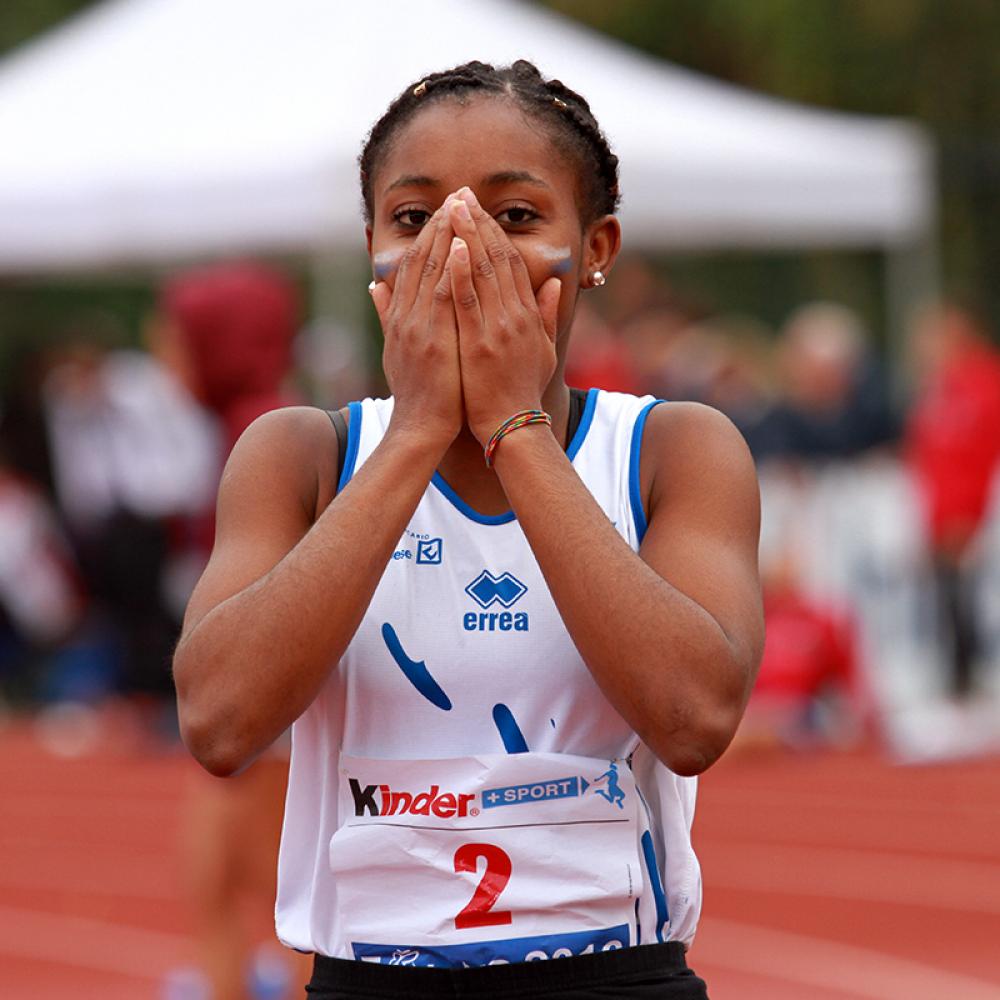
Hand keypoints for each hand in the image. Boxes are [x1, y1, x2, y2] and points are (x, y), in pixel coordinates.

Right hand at [370, 197, 462, 447]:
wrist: (420, 427)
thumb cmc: (418, 392)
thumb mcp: (397, 349)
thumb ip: (386, 314)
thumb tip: (372, 284)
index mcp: (400, 316)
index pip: (411, 264)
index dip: (428, 234)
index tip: (445, 209)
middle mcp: (405, 316)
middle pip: (420, 259)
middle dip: (440, 224)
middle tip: (457, 193)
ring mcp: (417, 328)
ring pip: (431, 272)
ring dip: (447, 236)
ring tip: (461, 206)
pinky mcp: (433, 341)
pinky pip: (443, 298)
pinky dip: (451, 271)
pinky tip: (462, 246)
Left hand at [447, 188, 561, 445]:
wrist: (513, 426)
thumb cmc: (522, 390)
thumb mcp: (544, 350)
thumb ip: (548, 315)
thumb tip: (557, 283)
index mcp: (527, 316)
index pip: (512, 263)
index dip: (495, 232)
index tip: (478, 209)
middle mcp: (515, 317)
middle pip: (497, 259)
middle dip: (478, 223)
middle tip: (461, 195)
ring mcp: (497, 330)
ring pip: (483, 273)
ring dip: (467, 237)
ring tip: (452, 208)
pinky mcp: (478, 345)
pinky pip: (468, 302)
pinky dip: (460, 274)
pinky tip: (451, 248)